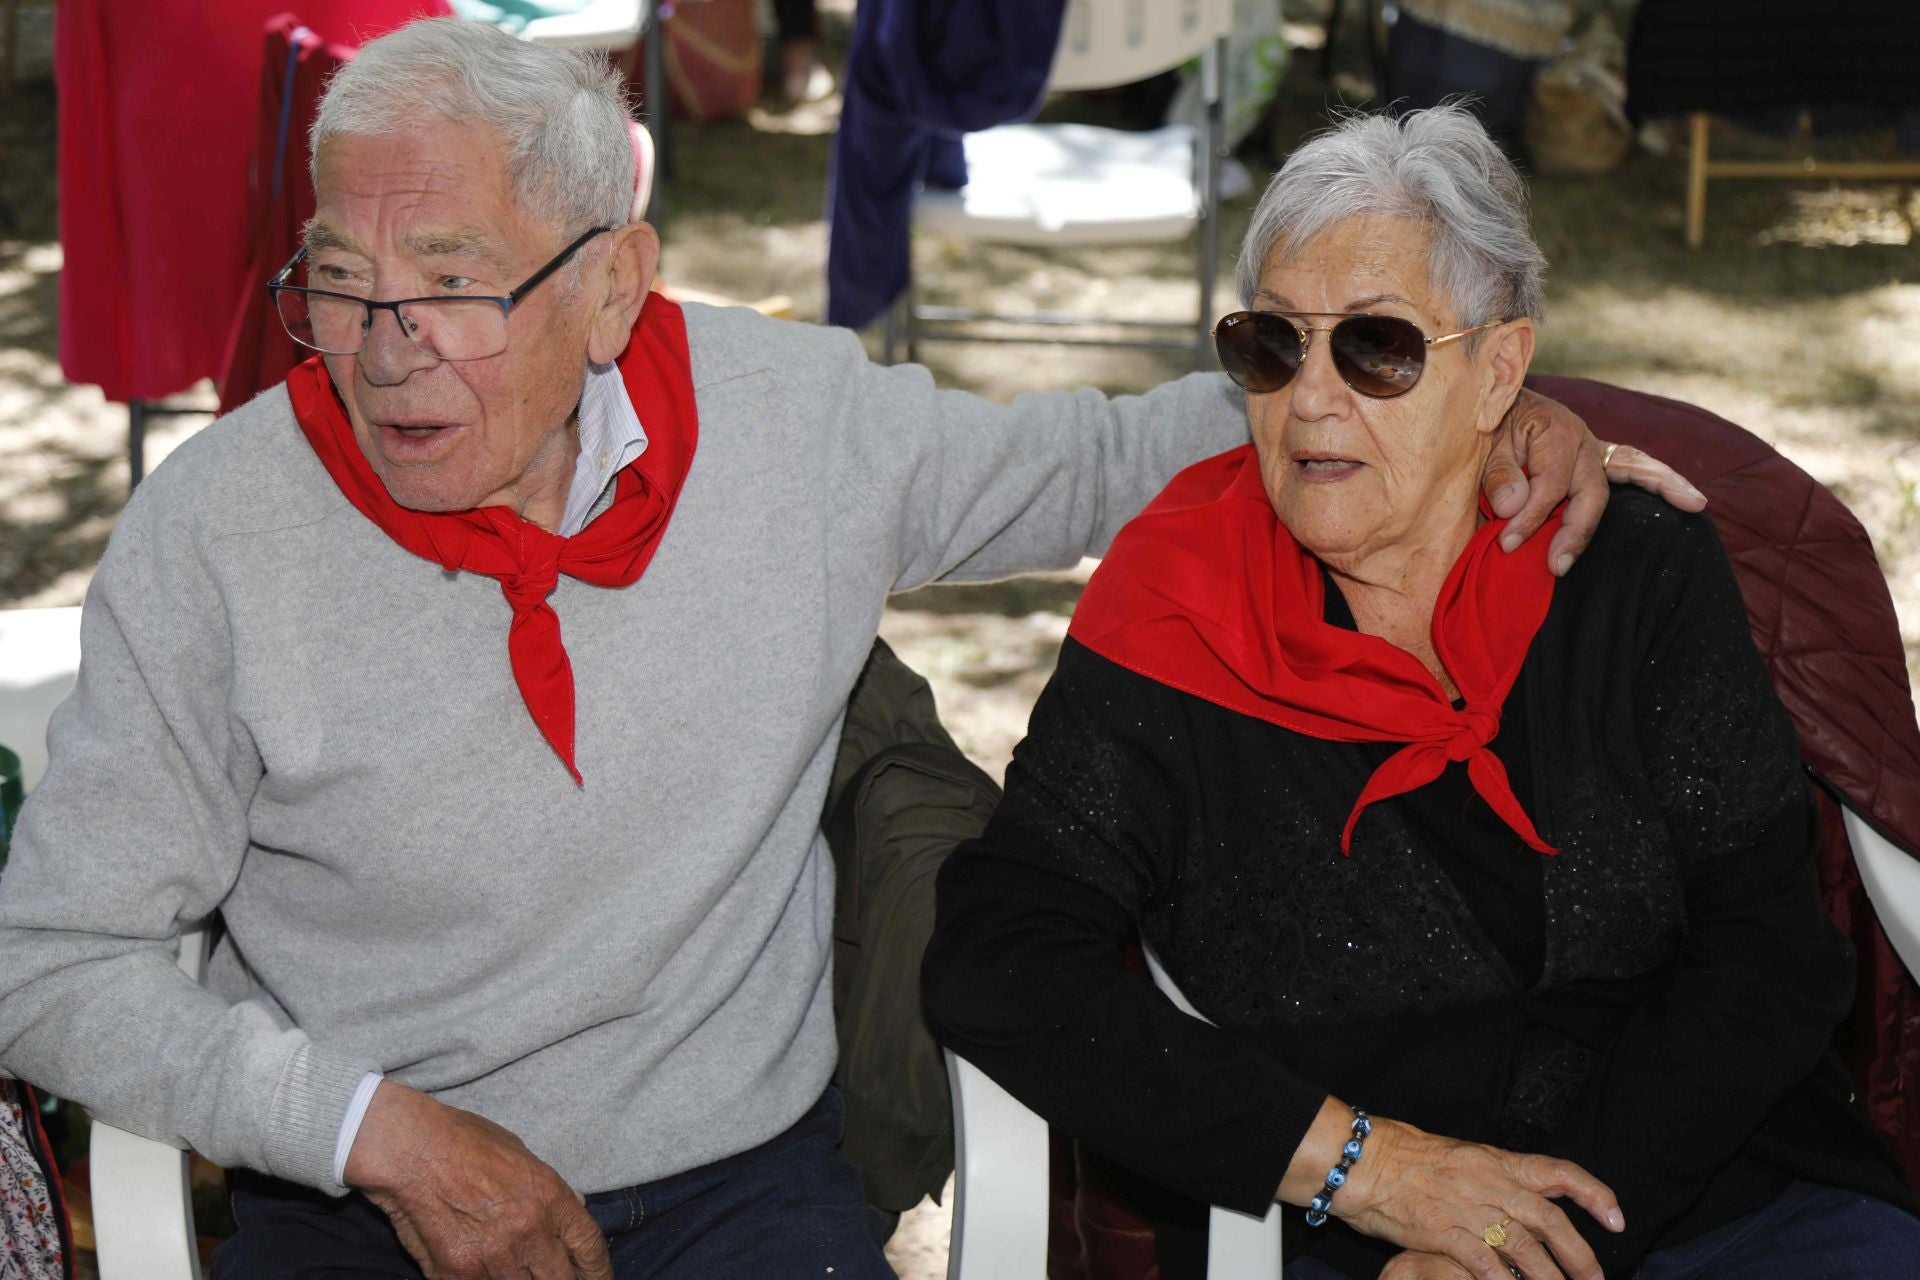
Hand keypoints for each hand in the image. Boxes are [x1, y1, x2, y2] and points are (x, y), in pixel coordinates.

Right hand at [344, 1080, 612, 1279]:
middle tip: (557, 1278)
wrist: (409, 1150)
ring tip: (514, 1269)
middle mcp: (528, 1233)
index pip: (590, 1247)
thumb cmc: (463, 1141)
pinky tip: (480, 1271)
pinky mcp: (458, 1275)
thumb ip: (549, 1189)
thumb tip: (575, 1209)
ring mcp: (493, 1259)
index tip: (598, 1279)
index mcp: (550, 1198)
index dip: (599, 1271)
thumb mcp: (521, 1154)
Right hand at [1335, 1116, 1623, 1279]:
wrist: (1367, 1161)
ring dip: (1548, 1278)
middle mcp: (1490, 1183)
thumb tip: (1530, 1205)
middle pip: (1550, 1220)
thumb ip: (1498, 1180)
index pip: (1559, 1172)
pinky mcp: (1443, 1232)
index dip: (1594, 1194)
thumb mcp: (1463, 1158)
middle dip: (1579, 1255)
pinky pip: (1485, 1264)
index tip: (1616, 1219)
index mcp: (1498, 1161)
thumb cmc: (1410, 1159)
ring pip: (1524, 1247)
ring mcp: (1468, 1208)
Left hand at [1481, 387, 1706, 575]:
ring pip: (1631, 469)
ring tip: (1693, 504)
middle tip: (1557, 565)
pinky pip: (1636, 466)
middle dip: (1576, 530)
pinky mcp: (1598, 458)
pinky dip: (1662, 479)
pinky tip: (1692, 497)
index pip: (1549, 483)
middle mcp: (1580, 437)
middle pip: (1590, 489)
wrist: (1487, 407)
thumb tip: (1513, 507)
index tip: (1508, 542)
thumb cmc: (1485, 429)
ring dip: (1662, 488)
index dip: (1530, 516)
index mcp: (1551, 430)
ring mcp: (1594, 446)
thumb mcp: (1483, 447)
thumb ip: (1497, 475)